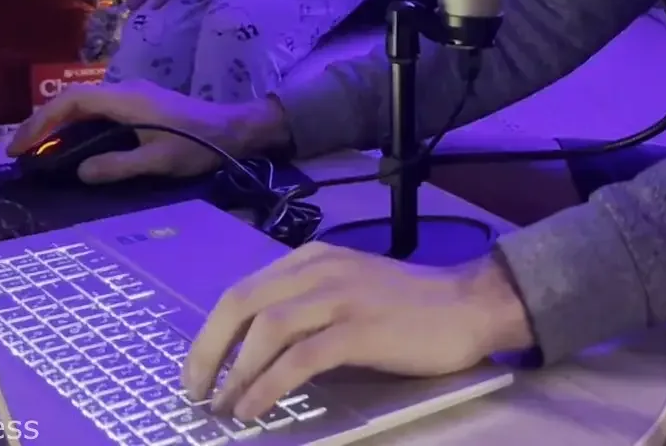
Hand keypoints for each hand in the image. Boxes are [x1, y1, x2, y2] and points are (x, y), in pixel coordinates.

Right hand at [5, 79, 281, 181]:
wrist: (235, 129)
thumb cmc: (199, 144)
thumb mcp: (159, 161)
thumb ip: (119, 165)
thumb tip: (79, 171)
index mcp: (125, 100)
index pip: (71, 103)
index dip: (41, 122)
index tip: (19, 146)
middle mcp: (125, 92)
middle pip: (73, 101)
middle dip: (42, 123)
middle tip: (18, 152)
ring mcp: (133, 96)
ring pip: (84, 105)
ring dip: (58, 124)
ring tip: (36, 150)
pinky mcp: (140, 105)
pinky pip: (98, 111)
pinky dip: (76, 125)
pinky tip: (70, 145)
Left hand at [184, 244, 532, 419]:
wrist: (469, 305)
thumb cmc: (411, 305)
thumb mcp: (349, 288)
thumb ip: (308, 303)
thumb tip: (256, 348)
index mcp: (313, 259)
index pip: (243, 291)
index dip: (211, 334)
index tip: (198, 369)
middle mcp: (320, 270)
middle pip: (242, 305)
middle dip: (209, 351)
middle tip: (195, 390)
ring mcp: (340, 298)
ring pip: (267, 330)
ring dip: (236, 372)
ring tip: (224, 406)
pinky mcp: (360, 330)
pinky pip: (300, 359)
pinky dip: (268, 385)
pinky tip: (255, 407)